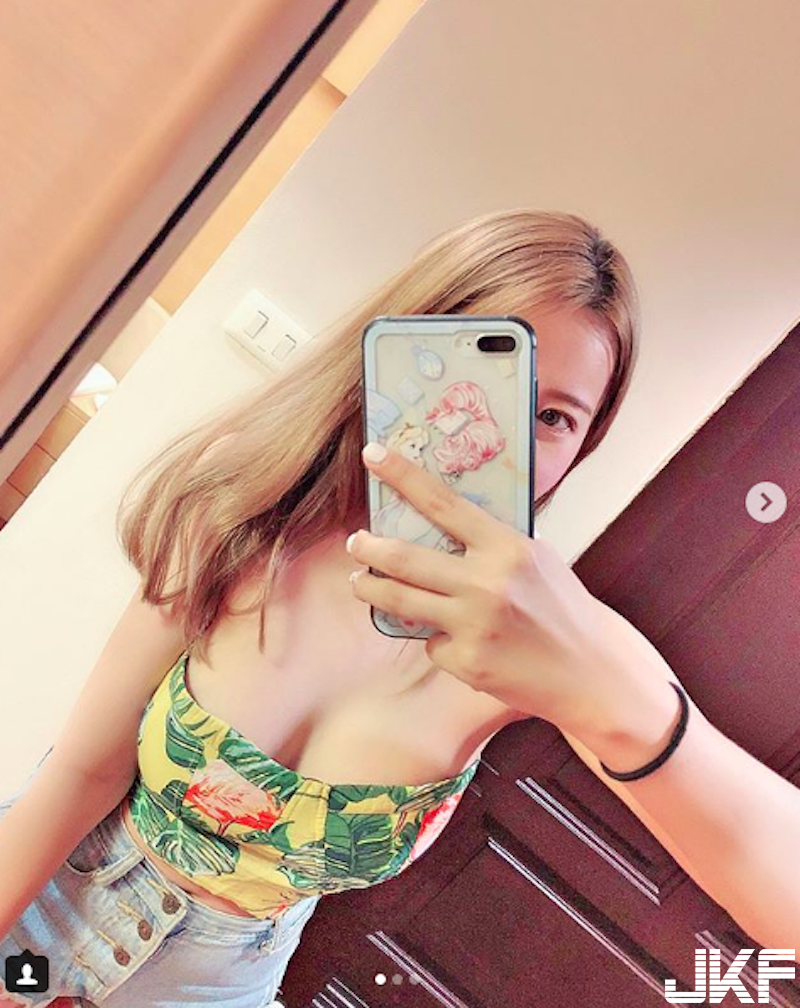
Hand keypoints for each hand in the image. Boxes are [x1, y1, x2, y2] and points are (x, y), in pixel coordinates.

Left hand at [347, 442, 681, 759]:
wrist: (590, 669)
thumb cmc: (560, 606)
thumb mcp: (534, 557)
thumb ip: (490, 541)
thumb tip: (437, 520)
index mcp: (506, 547)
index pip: (442, 502)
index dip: (402, 476)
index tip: (373, 455)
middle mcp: (486, 583)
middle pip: (403, 557)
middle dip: (368, 546)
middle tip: (356, 542)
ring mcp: (473, 625)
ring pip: (398, 600)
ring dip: (369, 588)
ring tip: (360, 581)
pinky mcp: (466, 662)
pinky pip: (430, 642)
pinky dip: (436, 638)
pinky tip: (457, 640)